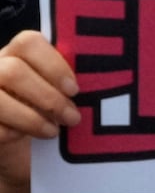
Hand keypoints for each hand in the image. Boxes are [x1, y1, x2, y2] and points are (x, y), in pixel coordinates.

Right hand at [0, 31, 79, 192]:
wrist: (21, 150)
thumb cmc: (47, 109)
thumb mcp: (58, 89)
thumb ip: (67, 79)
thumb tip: (103, 78)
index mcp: (18, 53)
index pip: (28, 42)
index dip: (53, 64)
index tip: (75, 89)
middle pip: (13, 71)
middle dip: (47, 97)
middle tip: (72, 116)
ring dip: (32, 118)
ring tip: (54, 131)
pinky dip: (14, 133)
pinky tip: (27, 138)